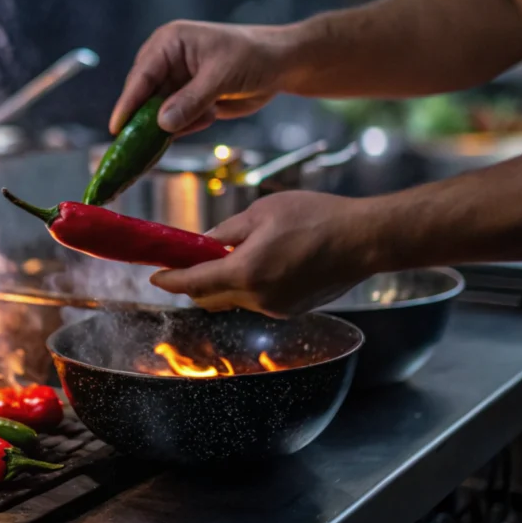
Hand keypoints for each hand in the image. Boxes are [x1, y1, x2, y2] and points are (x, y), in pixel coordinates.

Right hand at [110, 20, 294, 135]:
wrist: (281, 65)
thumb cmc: (253, 56)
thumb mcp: (221, 76)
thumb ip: (191, 100)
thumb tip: (162, 124)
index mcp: (169, 43)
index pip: (141, 76)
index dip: (128, 103)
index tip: (117, 127)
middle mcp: (167, 60)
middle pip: (144, 96)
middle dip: (148, 119)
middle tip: (142, 144)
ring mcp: (177, 81)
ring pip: (158, 112)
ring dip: (173, 124)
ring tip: (201, 119)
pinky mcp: (188, 99)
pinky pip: (176, 120)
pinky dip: (187, 126)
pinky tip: (209, 117)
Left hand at [150, 191, 377, 317]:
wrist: (365, 239)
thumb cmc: (316, 217)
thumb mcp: (262, 212)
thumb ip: (227, 232)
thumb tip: (205, 243)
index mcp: (246, 272)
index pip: (194, 282)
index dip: (170, 280)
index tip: (155, 277)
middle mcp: (258, 298)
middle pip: (209, 297)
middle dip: (194, 282)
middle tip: (189, 260)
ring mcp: (276, 308)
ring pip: (234, 299)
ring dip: (225, 281)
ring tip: (238, 252)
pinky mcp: (292, 310)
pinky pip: (257, 300)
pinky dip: (249, 285)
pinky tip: (264, 261)